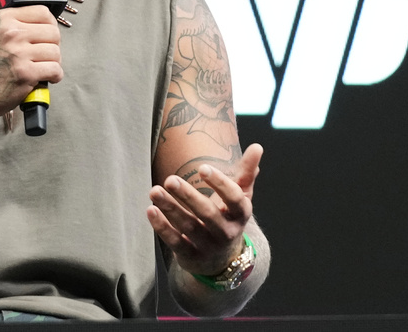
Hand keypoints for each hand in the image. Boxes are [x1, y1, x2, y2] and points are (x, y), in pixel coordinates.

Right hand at [0, 5, 62, 117]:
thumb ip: (16, 23)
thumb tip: (45, 23)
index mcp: (4, 19)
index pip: (42, 12)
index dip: (50, 25)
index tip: (48, 35)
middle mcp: (11, 33)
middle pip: (53, 32)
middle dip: (53, 45)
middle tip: (46, 54)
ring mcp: (18, 53)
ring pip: (56, 52)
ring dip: (54, 62)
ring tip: (44, 67)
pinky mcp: (26, 73)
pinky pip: (55, 69)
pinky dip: (55, 75)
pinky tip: (47, 77)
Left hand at [146, 143, 262, 276]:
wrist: (223, 260)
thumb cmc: (228, 218)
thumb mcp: (240, 198)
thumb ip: (246, 173)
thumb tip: (257, 146)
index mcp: (240, 214)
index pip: (234, 198)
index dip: (220, 184)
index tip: (202, 168)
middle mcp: (226, 232)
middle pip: (208, 214)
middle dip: (188, 196)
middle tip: (170, 179)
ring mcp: (208, 247)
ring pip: (188, 227)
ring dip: (170, 208)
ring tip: (154, 191)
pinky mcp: (190, 257)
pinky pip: (175, 242)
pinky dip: (162, 227)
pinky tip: (151, 210)